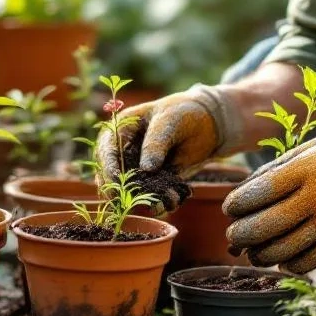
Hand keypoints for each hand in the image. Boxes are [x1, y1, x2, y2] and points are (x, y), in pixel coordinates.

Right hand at [96, 84, 240, 196]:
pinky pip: (153, 195)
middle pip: (113, 174)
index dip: (108, 166)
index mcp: (122, 129)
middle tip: (131, 203)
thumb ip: (156, 143)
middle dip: (123, 190)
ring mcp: (139, 168)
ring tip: (162, 203)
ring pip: (133, 189)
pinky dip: (161, 202)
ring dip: (145, 199)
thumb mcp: (169, 121)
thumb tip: (146, 169)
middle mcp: (125, 151)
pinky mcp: (155, 181)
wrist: (208, 122)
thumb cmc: (184, 112)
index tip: (116, 181)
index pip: (107, 149)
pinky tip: (173, 202)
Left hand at [222, 115, 315, 273]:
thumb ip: (279, 167)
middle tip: (233, 236)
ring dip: (260, 255)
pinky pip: (308, 261)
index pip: (258, 193)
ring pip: (283, 249)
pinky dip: (288, 265)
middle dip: (240, 235)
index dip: (236, 205)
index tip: (230, 209)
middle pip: (265, 226)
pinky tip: (282, 258)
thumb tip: (245, 190)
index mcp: (305, 169)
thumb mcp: (313, 147)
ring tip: (254, 251)